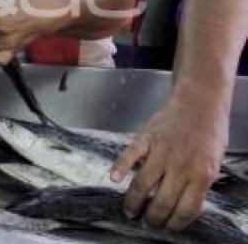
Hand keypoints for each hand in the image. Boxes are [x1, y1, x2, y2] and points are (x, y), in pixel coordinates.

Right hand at [111, 95, 226, 230]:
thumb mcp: (214, 162)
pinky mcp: (146, 138)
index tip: (168, 228)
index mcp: (202, 175)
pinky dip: (120, 168)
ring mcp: (161, 152)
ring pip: (143, 185)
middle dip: (153, 218)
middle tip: (146, 224)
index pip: (186, 209)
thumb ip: (200, 183)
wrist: (200, 101)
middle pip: (163, 202)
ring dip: (134, 202)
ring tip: (130, 211)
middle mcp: (181, 166)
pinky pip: (129, 156)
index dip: (175, 223)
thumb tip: (184, 204)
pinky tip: (114, 179)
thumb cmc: (210, 132)